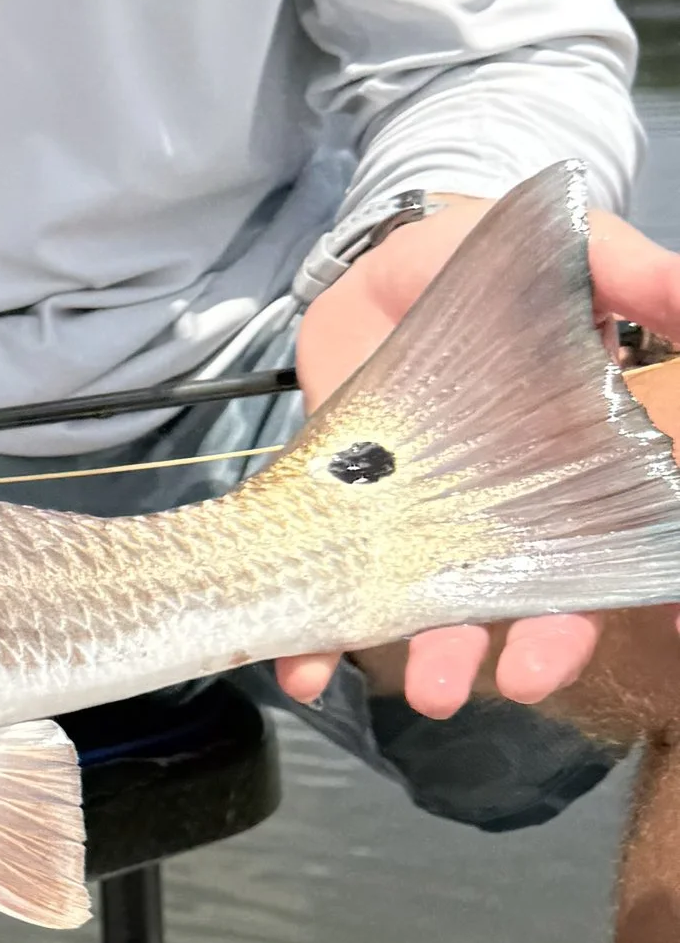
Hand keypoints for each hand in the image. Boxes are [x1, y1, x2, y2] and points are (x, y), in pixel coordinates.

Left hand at [278, 197, 679, 717]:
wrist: (382, 254)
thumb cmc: (491, 259)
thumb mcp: (574, 252)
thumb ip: (634, 276)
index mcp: (579, 463)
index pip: (622, 545)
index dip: (630, 594)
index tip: (640, 633)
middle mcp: (509, 508)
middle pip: (533, 595)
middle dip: (527, 646)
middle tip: (507, 682)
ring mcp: (424, 516)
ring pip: (436, 606)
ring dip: (430, 656)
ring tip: (424, 690)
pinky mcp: (346, 511)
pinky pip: (333, 581)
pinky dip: (316, 638)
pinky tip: (302, 669)